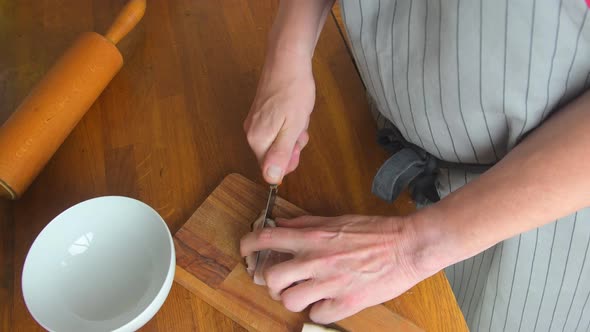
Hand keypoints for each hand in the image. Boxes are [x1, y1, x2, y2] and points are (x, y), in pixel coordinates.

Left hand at [240, 215, 434, 323]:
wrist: (407, 246)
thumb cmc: (376, 231)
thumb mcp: (337, 220)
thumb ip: (307, 223)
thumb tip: (283, 224)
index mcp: (313, 237)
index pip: (266, 238)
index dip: (248, 244)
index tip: (245, 249)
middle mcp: (316, 260)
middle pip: (271, 278)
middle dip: (270, 282)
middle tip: (281, 281)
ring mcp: (330, 283)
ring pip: (289, 300)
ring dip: (292, 298)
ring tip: (303, 293)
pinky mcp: (346, 302)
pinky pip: (317, 314)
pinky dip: (318, 310)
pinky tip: (326, 302)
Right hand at [244, 51, 314, 183]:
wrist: (287, 58)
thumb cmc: (294, 91)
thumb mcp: (293, 127)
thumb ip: (281, 154)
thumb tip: (271, 179)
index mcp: (257, 139)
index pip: (271, 168)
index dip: (289, 160)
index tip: (298, 143)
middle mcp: (251, 132)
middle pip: (274, 154)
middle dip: (292, 144)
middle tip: (300, 125)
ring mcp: (254, 121)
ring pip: (277, 140)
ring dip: (292, 132)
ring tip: (298, 114)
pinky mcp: (260, 111)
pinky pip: (276, 128)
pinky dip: (288, 123)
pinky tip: (294, 110)